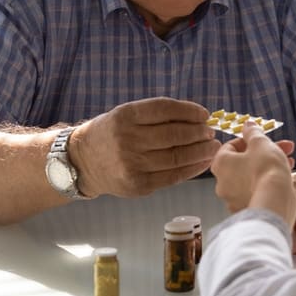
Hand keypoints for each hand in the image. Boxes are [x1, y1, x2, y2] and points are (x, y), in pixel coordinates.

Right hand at [69, 97, 220, 197]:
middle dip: (199, 133)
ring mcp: (132, 165)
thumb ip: (157, 115)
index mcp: (125, 116)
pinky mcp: (138, 185)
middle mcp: (127, 140)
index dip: (189, 111)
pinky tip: (203, 162)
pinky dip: (192, 169)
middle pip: (174, 135)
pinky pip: (173, 176)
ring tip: (213, 146)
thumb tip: (198, 118)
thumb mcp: (126, 115)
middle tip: (211, 131)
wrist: (82, 162)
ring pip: (177, 157)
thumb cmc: (112, 134)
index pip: (165, 109)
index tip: (204, 114)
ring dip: (201, 151)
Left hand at [211, 122, 295, 226]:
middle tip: (282, 147)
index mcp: (220, 164)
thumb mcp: (261, 142)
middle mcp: (222, 183)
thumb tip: (248, 125)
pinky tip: (285, 177)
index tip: (262, 138)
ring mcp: (233, 199)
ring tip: (288, 161)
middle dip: (264, 153)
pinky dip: (267, 183)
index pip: (230, 146)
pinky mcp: (247, 209)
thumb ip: (253, 132)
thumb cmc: (266, 169)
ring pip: (252, 177)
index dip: (249, 140)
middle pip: (243, 162)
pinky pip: (257, 191)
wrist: (276, 200)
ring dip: (268, 167)